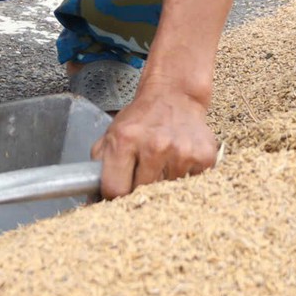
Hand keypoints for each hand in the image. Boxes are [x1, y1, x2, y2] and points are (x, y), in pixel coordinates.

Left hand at [90, 85, 218, 198]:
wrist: (174, 96)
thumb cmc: (140, 119)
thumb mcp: (112, 134)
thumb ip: (100, 165)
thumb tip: (91, 199)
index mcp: (125, 140)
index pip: (115, 189)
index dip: (114, 196)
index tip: (119, 191)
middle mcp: (155, 145)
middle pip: (141, 193)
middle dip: (139, 188)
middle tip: (142, 173)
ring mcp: (181, 152)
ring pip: (167, 192)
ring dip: (163, 183)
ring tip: (162, 163)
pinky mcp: (203, 157)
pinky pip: (190, 184)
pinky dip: (183, 178)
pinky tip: (178, 160)